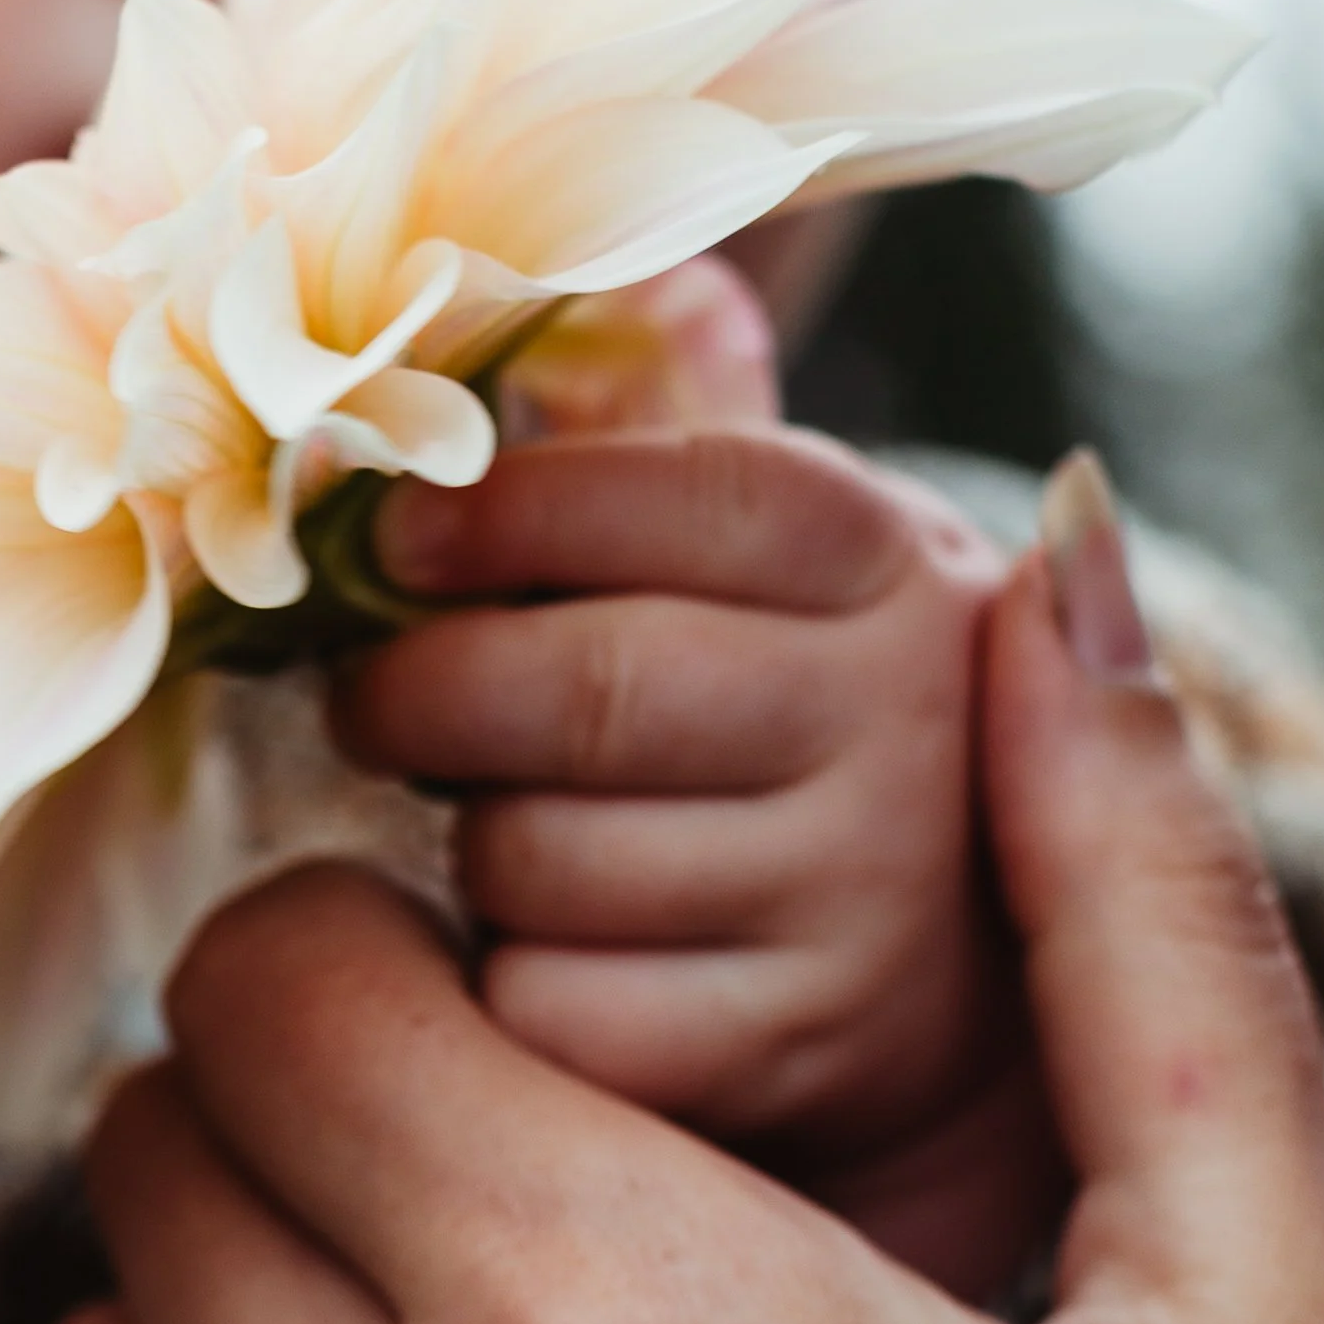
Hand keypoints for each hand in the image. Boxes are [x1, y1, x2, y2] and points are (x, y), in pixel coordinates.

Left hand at [338, 264, 1056, 1303]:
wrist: (948, 978)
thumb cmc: (783, 731)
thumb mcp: (770, 568)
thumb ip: (673, 430)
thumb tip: (641, 271)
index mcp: (885, 561)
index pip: (689, 493)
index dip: (510, 508)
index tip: (393, 535)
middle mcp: (901, 722)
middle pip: (581, 689)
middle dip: (425, 692)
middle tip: (375, 699)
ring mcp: (857, 899)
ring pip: (540, 856)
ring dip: (469, 845)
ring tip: (492, 826)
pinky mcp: (792, 1052)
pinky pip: (549, 1006)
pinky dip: (497, 983)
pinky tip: (537, 950)